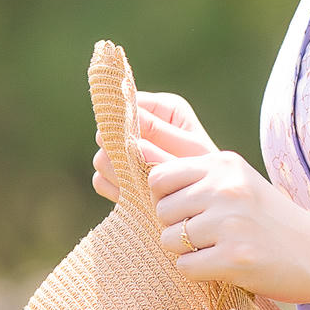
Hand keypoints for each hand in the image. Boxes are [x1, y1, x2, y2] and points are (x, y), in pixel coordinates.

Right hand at [93, 91, 214, 201]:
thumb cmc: (209, 173)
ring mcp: (125, 151)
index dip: (126, 123)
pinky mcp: (118, 175)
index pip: (128, 104)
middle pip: (107, 131)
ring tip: (145, 186)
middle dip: (121, 153)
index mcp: (163, 108)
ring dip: (119, 174)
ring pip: (101, 158)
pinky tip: (136, 197)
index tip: (135, 144)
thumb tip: (127, 136)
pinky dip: (115, 190)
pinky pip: (100, 180)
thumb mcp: (192, 151)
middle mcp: (140, 125)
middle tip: (141, 169)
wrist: (209, 205)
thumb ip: (162, 137)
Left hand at [146, 144, 309, 300]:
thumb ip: (200, 179)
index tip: (188, 211)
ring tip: (219, 250)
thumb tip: (143, 177)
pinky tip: (225, 266)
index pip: (159, 177)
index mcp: (225, 164)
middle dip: (175, 228)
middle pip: (161, 211)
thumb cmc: (274, 223)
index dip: (165, 199)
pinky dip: (200, 272)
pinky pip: (185, 267)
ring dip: (187, 252)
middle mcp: (225, 188)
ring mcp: (230, 223)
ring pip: (168, 240)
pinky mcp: (234, 258)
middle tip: (208, 236)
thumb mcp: (241, 185)